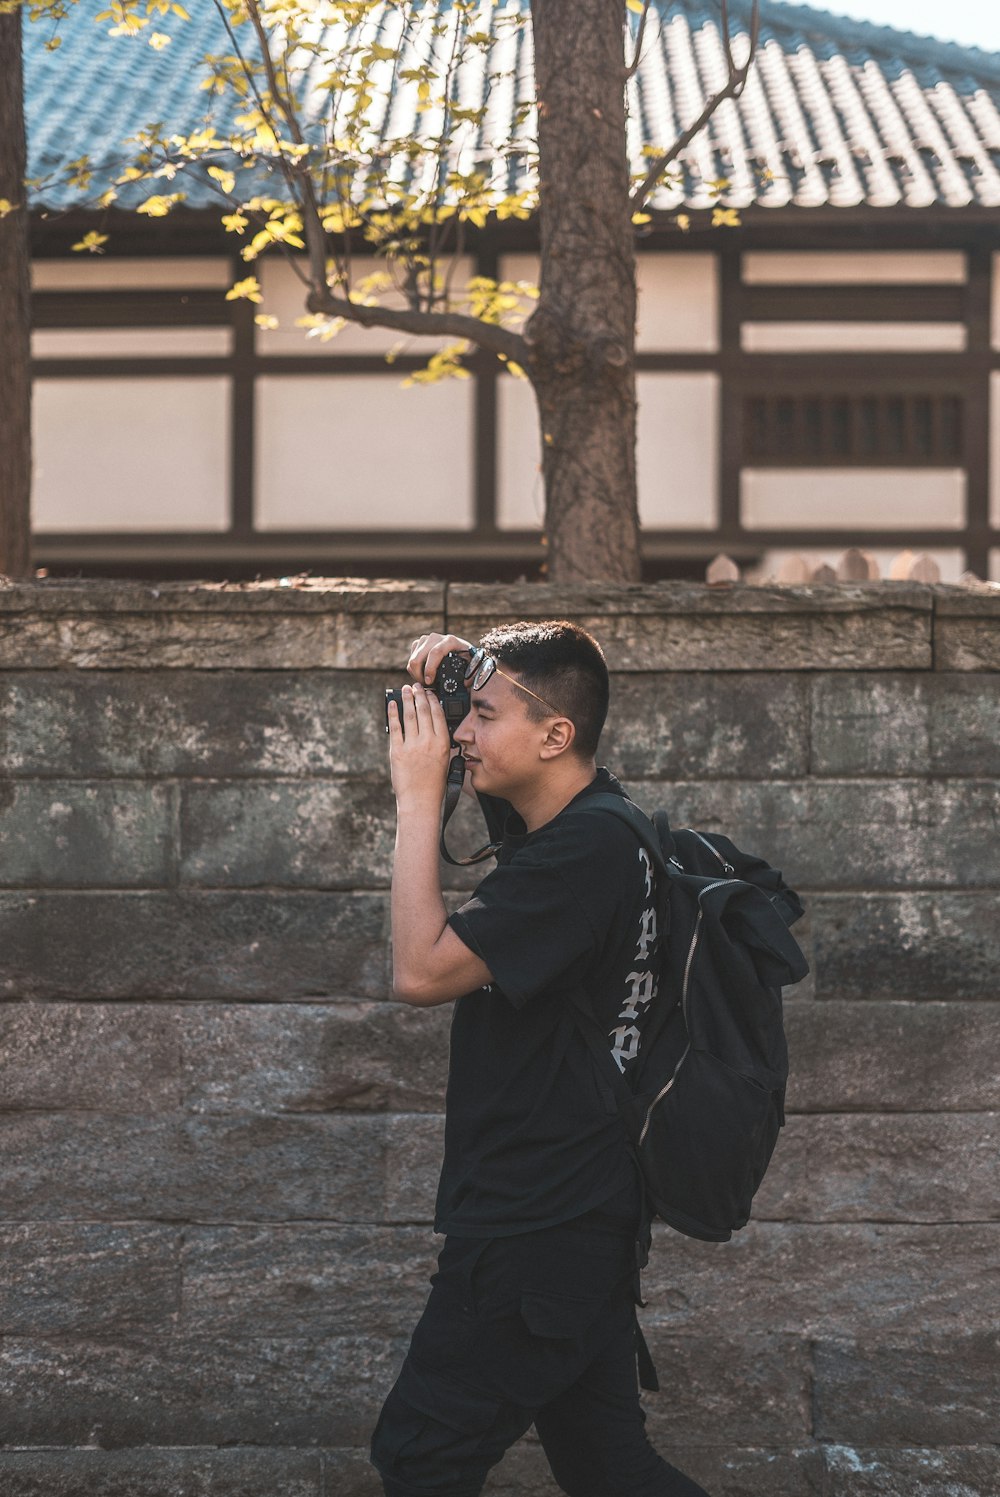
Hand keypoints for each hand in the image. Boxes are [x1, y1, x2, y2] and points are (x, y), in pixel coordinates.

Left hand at [387, 682, 452, 811]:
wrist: (421, 801)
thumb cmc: (434, 785)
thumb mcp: (446, 762)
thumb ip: (442, 743)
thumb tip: (434, 726)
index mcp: (443, 743)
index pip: (438, 714)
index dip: (433, 700)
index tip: (429, 693)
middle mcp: (428, 741)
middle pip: (423, 710)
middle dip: (419, 695)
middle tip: (416, 686)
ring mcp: (412, 745)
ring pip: (409, 715)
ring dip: (407, 699)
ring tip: (404, 690)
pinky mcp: (397, 751)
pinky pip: (395, 727)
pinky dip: (392, 713)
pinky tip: (391, 704)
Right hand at [406, 632, 472, 685]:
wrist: (461, 649)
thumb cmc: (466, 658)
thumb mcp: (472, 664)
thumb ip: (472, 673)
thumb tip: (466, 683)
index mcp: (450, 641)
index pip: (435, 653)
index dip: (430, 669)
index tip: (429, 681)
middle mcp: (436, 637)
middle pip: (419, 656)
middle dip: (419, 675)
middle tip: (426, 686)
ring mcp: (426, 639)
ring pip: (413, 658)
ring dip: (416, 673)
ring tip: (426, 681)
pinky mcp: (419, 643)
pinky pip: (411, 657)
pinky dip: (414, 669)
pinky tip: (422, 674)